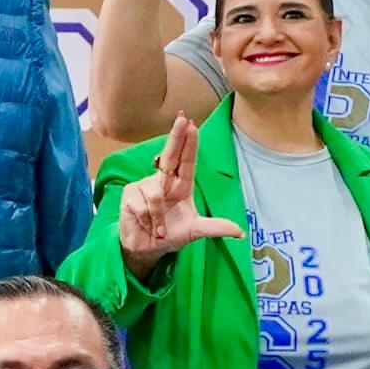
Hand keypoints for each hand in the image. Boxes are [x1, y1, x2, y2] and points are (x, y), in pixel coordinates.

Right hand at [115, 113, 244, 278]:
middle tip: (183, 118)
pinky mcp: (130, 195)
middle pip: (169, 157)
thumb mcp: (194, 232)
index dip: (188, 143)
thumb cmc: (169, 235)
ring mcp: (144, 186)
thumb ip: (215, 228)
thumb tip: (240, 232)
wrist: (145, 249)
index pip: (186, 161)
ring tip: (159, 230)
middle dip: (176, 138)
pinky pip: (143, 205)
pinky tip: (147, 226)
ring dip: (159, 218)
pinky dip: (149, 220)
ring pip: (156, 195)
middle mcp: (162, 181)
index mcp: (180, 186)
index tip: (192, 125)